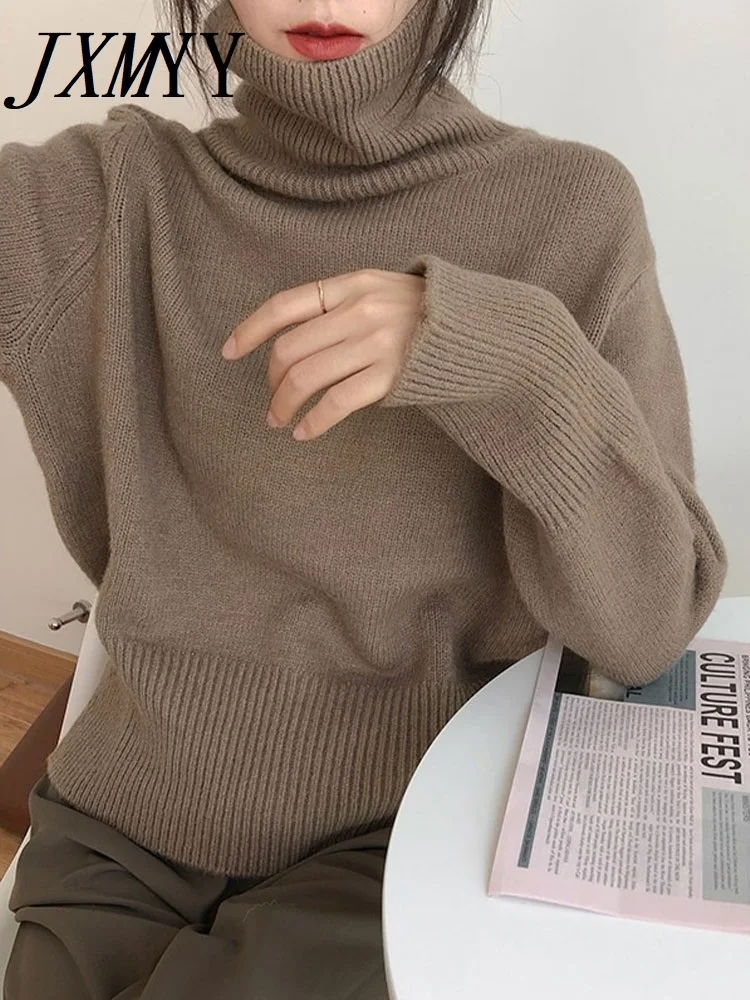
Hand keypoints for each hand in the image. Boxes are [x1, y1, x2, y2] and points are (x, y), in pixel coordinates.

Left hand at [220, 268, 424, 440]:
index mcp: (351, 284)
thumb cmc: (422, 314)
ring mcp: (374, 343)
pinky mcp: (389, 376)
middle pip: (289, 349)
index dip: (250, 329)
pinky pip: (336, 402)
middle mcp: (359, 310)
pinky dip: (313, 422)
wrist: (477, 331)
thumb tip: (290, 337)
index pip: (285, 305)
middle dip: (270, 380)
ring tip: (279, 420)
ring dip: (284, 405)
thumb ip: (339, 304)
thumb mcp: (380, 289)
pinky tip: (305, 433)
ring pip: (305, 378)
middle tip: (271, 400)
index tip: (228, 351)